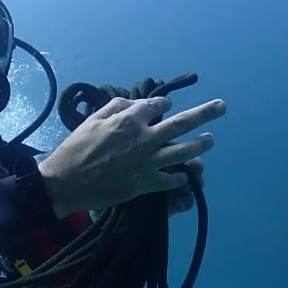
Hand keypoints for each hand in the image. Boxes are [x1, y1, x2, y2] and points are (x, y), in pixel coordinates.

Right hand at [39, 95, 225, 216]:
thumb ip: (116, 107)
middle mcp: (145, 137)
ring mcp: (148, 161)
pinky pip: (171, 179)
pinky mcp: (146, 183)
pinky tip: (185, 175)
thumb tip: (135, 104)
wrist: (65, 182)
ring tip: (210, 140)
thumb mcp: (92, 120)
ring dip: (201, 145)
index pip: (157, 106)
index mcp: (130, 119)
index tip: (167, 106)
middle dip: (205, 114)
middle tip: (221, 107)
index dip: (164, 104)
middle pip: (182, 123)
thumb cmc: (75, 148)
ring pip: (184, 151)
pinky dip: (180, 177)